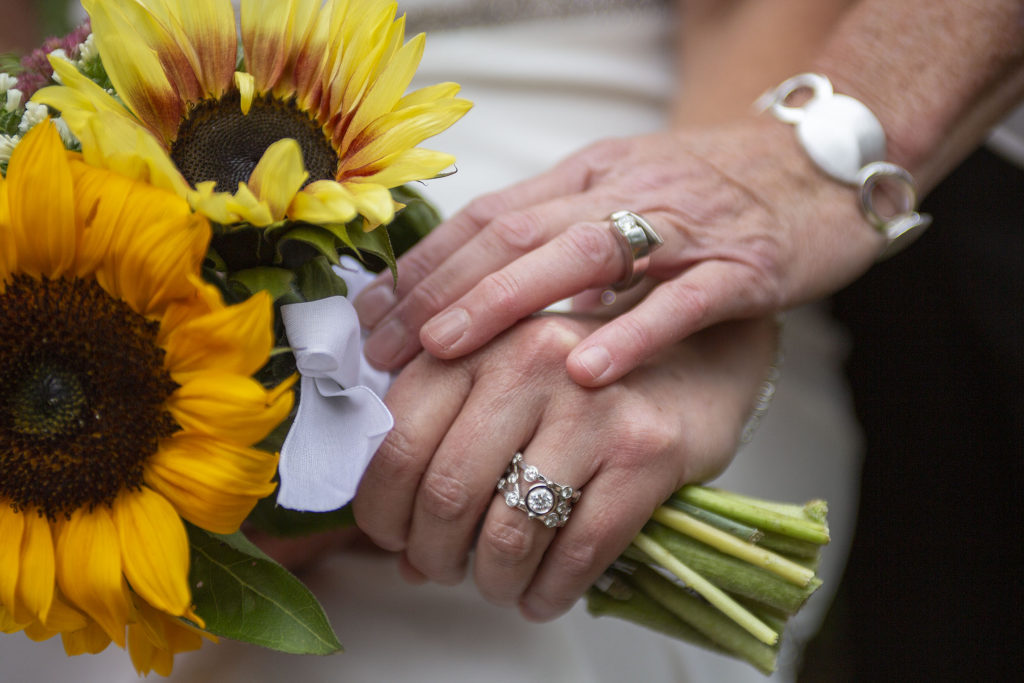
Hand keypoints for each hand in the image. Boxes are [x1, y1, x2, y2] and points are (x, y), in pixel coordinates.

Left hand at [352, 314, 776, 620]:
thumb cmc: (580, 382)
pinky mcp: (646, 451)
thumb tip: (390, 545)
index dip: (381, 505)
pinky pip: (578, 550)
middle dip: (431, 553)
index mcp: (482, 341)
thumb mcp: (502, 385)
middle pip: (447, 490)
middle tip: (438, 568)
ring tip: (495, 583)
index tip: (389, 535)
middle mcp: (533, 362)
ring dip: (491, 579)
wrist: (693, 362)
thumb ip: (440, 443)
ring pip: (509, 530)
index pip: (400, 437)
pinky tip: (543, 596)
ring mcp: (594, 406)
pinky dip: (550, 592)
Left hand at [354, 119, 878, 385]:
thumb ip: (559, 238)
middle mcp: (625, 191)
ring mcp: (686, 227)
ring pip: (584, 255)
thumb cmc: (711, 196)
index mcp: (589, 176)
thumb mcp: (624, 198)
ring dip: (507, 302)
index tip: (371, 316)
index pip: (490, 215)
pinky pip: (684, 299)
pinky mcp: (746, 266)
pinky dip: (632, 332)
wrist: (821, 167)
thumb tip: (475, 297)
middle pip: (517, 233)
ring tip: (447, 349)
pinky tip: (584, 371)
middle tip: (383, 348)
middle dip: (440, 290)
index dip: (425, 265)